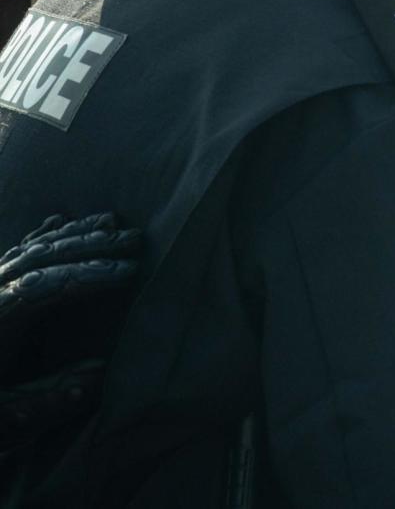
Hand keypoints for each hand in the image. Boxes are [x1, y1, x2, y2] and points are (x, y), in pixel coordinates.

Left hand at [0, 213, 139, 453]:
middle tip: (135, 239)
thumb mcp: (3, 420)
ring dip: (72, 234)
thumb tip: (102, 372)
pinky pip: (11, 255)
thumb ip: (50, 399)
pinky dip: (39, 236)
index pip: (42, 288)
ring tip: (112, 221)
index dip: (88, 276)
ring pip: (26, 251)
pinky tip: (59, 220)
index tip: (130, 271)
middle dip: (90, 245)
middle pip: (38, 259)